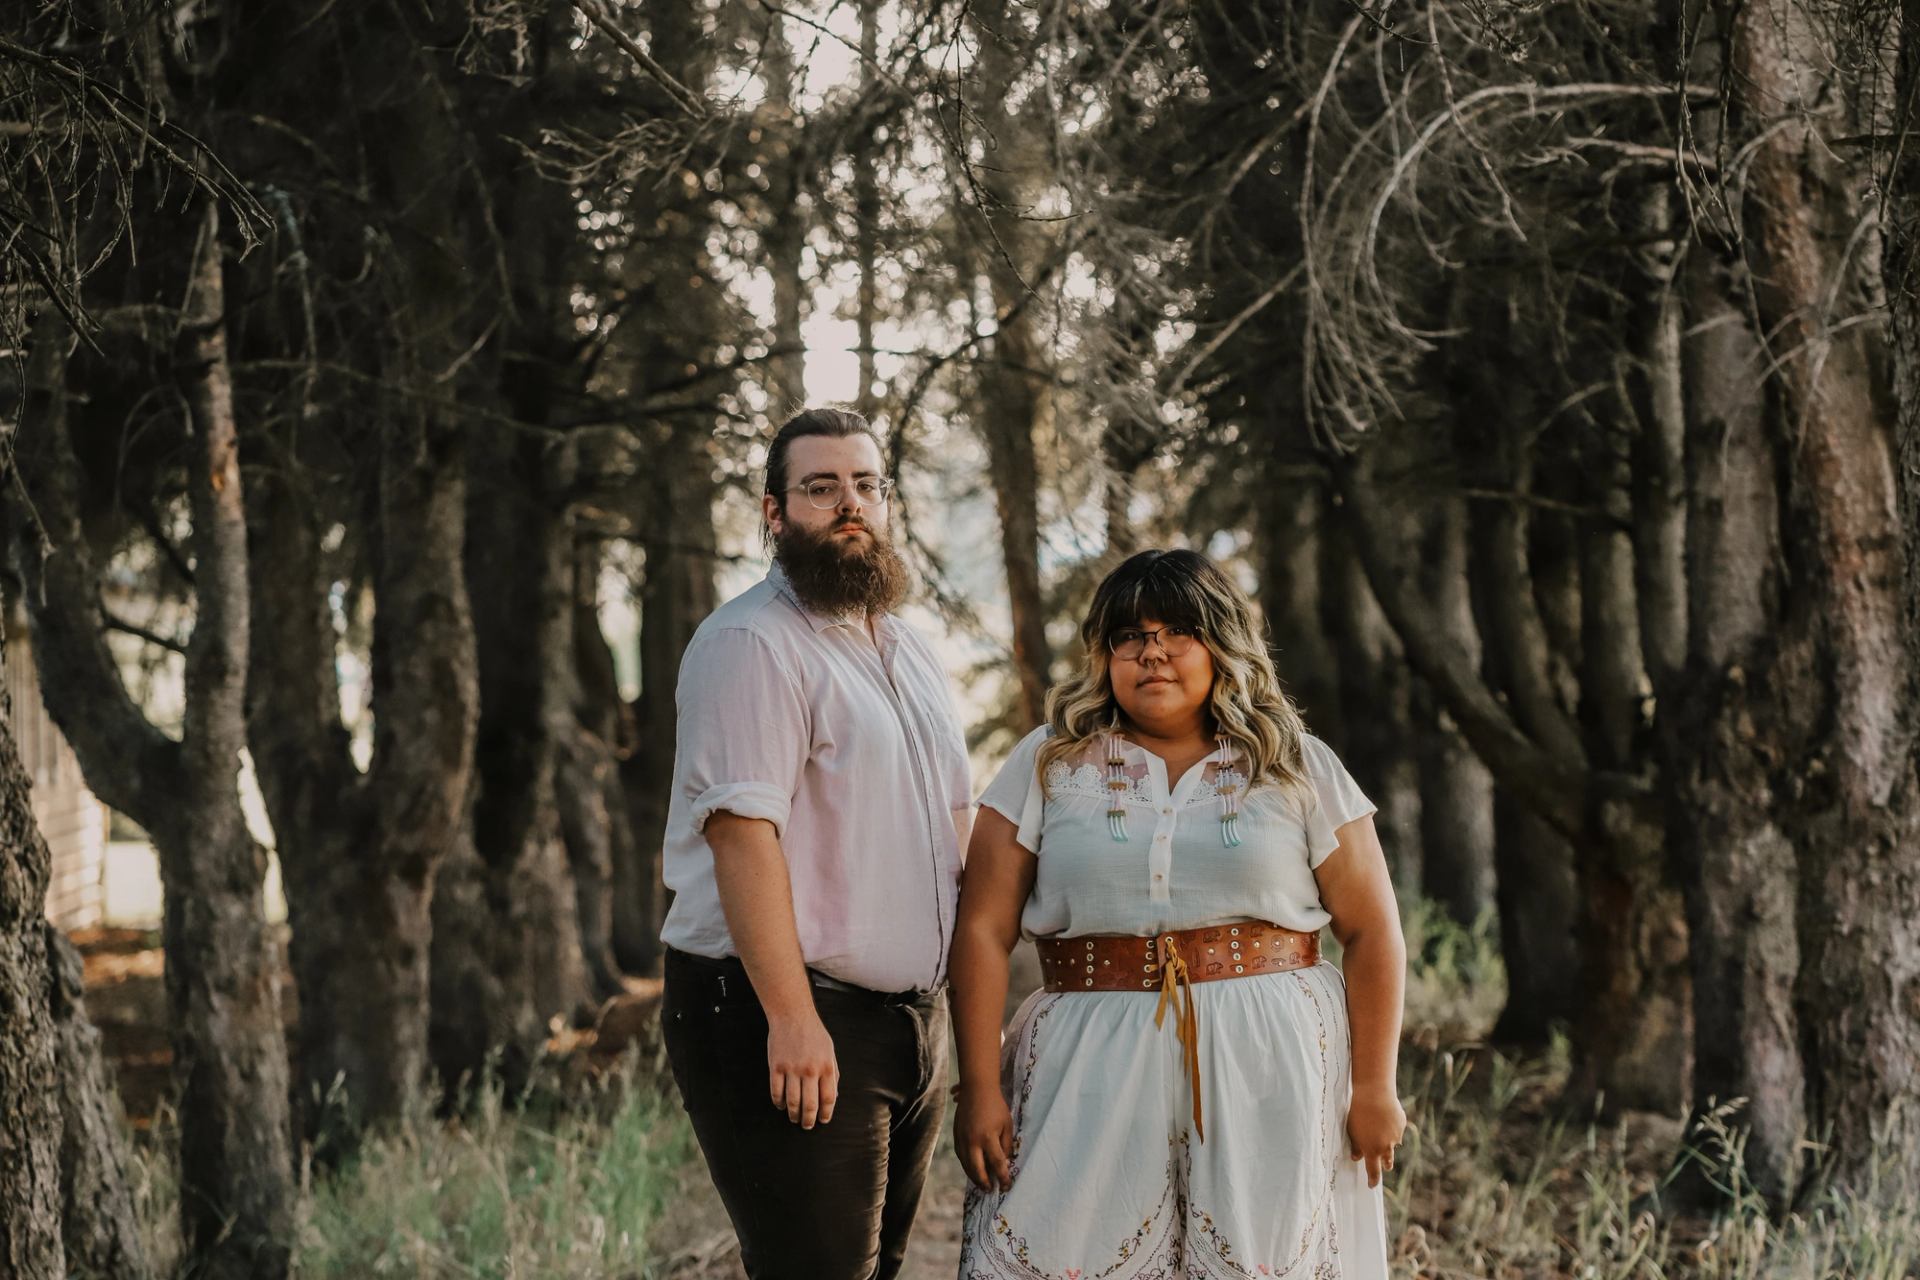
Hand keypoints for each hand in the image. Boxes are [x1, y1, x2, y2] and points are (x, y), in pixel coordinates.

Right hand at [767, 1010, 837, 1128]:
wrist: (792, 1015)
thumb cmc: (814, 1033)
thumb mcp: (830, 1051)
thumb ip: (833, 1073)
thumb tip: (834, 1096)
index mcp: (826, 1066)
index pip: (828, 1098)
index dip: (826, 1113)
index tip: (823, 1120)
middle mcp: (810, 1070)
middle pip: (810, 1104)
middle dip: (809, 1120)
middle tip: (807, 1125)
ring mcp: (792, 1069)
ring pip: (792, 1101)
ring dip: (793, 1114)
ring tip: (794, 1119)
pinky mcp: (776, 1066)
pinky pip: (776, 1091)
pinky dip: (778, 1102)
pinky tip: (781, 1106)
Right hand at [954, 1080, 1013, 1191]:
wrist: (977, 1089)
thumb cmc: (996, 1106)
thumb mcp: (1007, 1125)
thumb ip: (1006, 1145)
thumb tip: (1005, 1163)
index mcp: (988, 1138)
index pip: (997, 1164)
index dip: (1003, 1178)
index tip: (1006, 1186)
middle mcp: (973, 1141)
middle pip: (977, 1170)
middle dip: (984, 1182)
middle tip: (990, 1190)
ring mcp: (962, 1139)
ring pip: (966, 1164)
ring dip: (974, 1177)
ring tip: (981, 1184)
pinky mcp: (956, 1135)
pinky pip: (960, 1155)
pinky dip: (966, 1165)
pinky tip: (971, 1169)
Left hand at [1347, 1085, 1405, 1187]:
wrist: (1374, 1094)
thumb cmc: (1357, 1113)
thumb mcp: (1351, 1131)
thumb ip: (1356, 1146)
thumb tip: (1356, 1157)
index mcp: (1372, 1150)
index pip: (1373, 1171)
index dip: (1373, 1180)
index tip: (1371, 1185)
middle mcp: (1386, 1147)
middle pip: (1387, 1162)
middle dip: (1385, 1164)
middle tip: (1383, 1163)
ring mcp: (1396, 1136)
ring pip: (1392, 1144)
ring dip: (1387, 1142)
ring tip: (1379, 1130)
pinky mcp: (1401, 1124)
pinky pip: (1396, 1129)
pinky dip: (1391, 1127)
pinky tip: (1384, 1115)